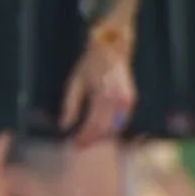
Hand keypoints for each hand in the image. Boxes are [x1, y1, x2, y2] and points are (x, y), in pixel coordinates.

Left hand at [59, 27, 136, 142]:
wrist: (111, 50)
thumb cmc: (91, 64)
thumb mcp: (75, 83)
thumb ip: (70, 105)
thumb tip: (64, 126)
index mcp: (102, 96)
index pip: (93, 125)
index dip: (84, 137)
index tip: (75, 143)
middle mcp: (117, 101)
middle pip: (104, 130)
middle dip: (92, 139)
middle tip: (80, 145)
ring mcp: (127, 102)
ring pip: (114, 129)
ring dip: (102, 136)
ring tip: (90, 138)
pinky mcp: (131, 101)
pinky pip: (121, 121)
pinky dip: (111, 128)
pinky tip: (101, 129)